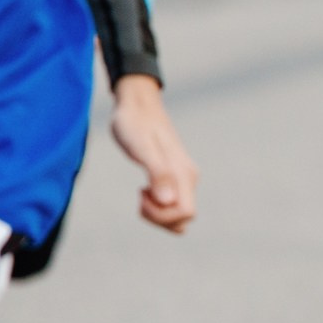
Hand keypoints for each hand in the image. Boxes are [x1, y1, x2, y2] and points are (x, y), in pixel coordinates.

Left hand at [109, 75, 197, 233]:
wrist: (137, 104)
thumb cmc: (134, 124)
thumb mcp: (141, 148)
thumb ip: (158, 173)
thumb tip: (168, 201)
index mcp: (184, 173)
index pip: (186, 213)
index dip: (161, 215)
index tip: (140, 193)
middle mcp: (189, 178)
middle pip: (185, 218)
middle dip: (159, 217)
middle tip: (139, 195)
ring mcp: (183, 178)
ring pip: (179, 214)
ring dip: (158, 214)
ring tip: (141, 193)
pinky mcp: (175, 177)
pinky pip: (173, 205)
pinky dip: (157, 206)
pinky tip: (144, 189)